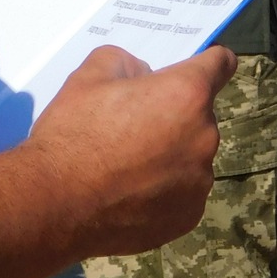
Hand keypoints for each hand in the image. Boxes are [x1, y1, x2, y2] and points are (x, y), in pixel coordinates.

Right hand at [30, 45, 234, 256]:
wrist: (54, 205)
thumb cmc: (73, 134)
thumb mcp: (89, 76)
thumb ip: (124, 61)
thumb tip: (142, 75)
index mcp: (187, 94)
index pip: (221, 63)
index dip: (207, 62)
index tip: (193, 69)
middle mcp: (205, 136)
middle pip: (200, 114)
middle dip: (174, 114)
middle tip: (132, 126)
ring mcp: (200, 181)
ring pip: (191, 155)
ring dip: (171, 154)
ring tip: (126, 167)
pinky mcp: (189, 216)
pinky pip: (183, 192)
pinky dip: (164, 190)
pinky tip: (130, 194)